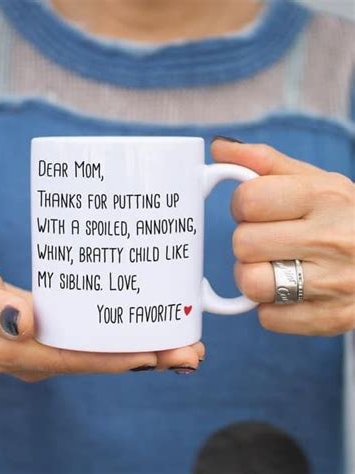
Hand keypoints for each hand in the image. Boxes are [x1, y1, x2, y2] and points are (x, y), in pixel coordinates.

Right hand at [0, 259, 204, 380]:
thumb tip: (26, 322)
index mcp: (16, 350)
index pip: (76, 358)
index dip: (118, 358)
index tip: (158, 354)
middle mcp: (37, 355)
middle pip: (98, 360)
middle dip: (146, 358)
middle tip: (191, 352)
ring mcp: (46, 348)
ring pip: (100, 353)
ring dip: (142, 350)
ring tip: (184, 342)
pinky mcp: (52, 335)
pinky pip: (91, 341)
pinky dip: (121, 338)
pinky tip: (146, 329)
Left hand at [211, 138, 354, 335]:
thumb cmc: (344, 216)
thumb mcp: (315, 180)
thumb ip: (263, 162)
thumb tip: (217, 148)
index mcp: (325, 196)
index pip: (248, 200)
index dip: (243, 205)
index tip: (256, 209)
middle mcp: (333, 239)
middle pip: (243, 243)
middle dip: (247, 242)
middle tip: (269, 240)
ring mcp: (335, 283)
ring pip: (251, 283)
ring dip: (253, 276)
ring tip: (275, 266)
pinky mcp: (331, 318)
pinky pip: (268, 318)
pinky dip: (272, 307)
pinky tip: (292, 291)